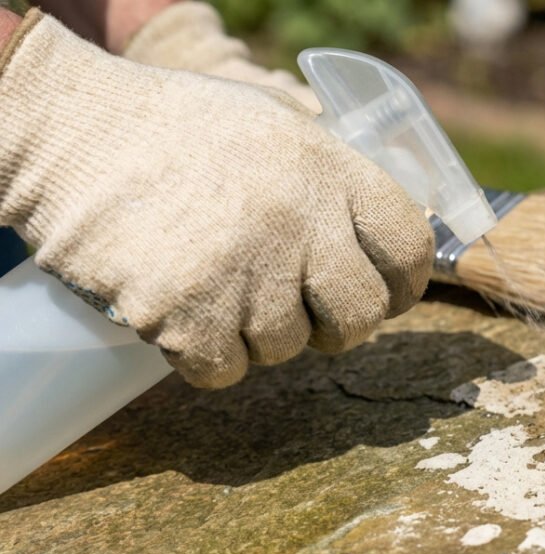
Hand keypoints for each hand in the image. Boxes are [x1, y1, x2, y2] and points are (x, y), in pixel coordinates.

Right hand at [0, 12, 433, 387]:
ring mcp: (245, 271)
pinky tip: (186, 316)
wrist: (69, 134)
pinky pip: (226, 372)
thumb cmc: (174, 130)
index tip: (390, 294)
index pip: (411, 247)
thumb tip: (382, 239)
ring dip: (260, 335)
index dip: (406, 282)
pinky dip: (206, 357)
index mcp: (329, 170)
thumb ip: (333, 178)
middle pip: (362, 315)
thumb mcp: (275, 126)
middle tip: (310, 314)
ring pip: (289, 349)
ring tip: (222, 289)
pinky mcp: (187, 315)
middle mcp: (299, 221)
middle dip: (340, 326)